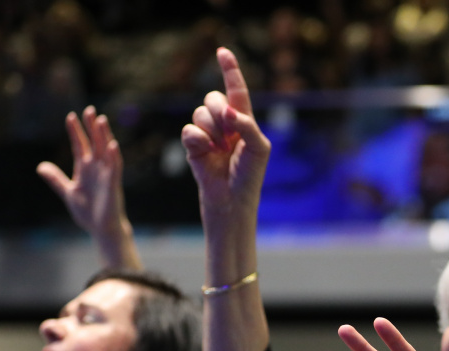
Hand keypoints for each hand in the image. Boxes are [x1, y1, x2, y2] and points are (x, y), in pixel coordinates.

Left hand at [37, 106, 139, 269]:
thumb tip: (41, 167)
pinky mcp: (113, 185)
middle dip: (92, 127)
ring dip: (104, 136)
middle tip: (89, 110)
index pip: (80, 146)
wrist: (101, 229)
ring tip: (101, 120)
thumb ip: (56, 179)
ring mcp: (106, 175)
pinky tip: (111, 144)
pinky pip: (115, 168)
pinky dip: (113, 156)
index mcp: (85, 170)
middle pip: (94, 143)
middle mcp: (97, 169)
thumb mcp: (68, 192)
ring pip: (105, 151)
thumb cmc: (89, 213)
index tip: (70, 117)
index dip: (76, 132)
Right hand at [181, 47, 270, 226]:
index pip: (236, 91)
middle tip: (229, 131)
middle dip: (219, 109)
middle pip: (213, 98)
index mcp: (244, 121)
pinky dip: (198, 140)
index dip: (230, 70)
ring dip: (211, 130)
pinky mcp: (193, 146)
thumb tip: (229, 112)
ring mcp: (208, 134)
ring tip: (220, 150)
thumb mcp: (259, 149)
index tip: (222, 51)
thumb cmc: (250, 176)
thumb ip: (248, 126)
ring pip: (200, 112)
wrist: (232, 201)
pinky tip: (206, 153)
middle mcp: (225, 125)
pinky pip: (189, 130)